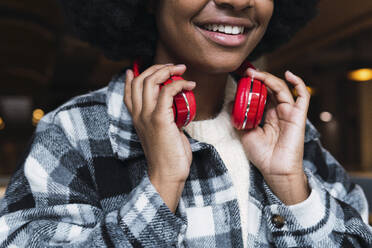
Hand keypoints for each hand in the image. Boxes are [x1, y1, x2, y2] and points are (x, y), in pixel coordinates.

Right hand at [124, 64, 195, 210]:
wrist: (167, 174)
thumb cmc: (169, 156)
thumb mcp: (164, 133)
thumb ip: (166, 118)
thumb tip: (176, 108)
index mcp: (137, 118)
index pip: (128, 92)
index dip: (131, 77)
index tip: (137, 68)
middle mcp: (139, 115)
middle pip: (140, 80)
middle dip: (157, 68)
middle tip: (174, 67)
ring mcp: (147, 116)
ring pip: (150, 81)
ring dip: (168, 70)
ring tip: (182, 70)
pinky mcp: (159, 119)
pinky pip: (167, 91)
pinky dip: (179, 84)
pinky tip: (189, 85)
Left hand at [238, 69, 310, 203]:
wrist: (275, 171)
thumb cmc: (262, 155)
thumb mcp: (245, 134)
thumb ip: (239, 118)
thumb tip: (231, 103)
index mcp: (268, 116)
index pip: (262, 95)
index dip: (254, 85)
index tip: (241, 77)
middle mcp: (279, 112)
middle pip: (271, 89)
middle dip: (259, 79)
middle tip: (246, 72)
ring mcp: (289, 113)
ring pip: (282, 89)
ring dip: (269, 79)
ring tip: (254, 74)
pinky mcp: (298, 117)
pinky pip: (303, 97)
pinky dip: (298, 83)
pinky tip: (288, 75)